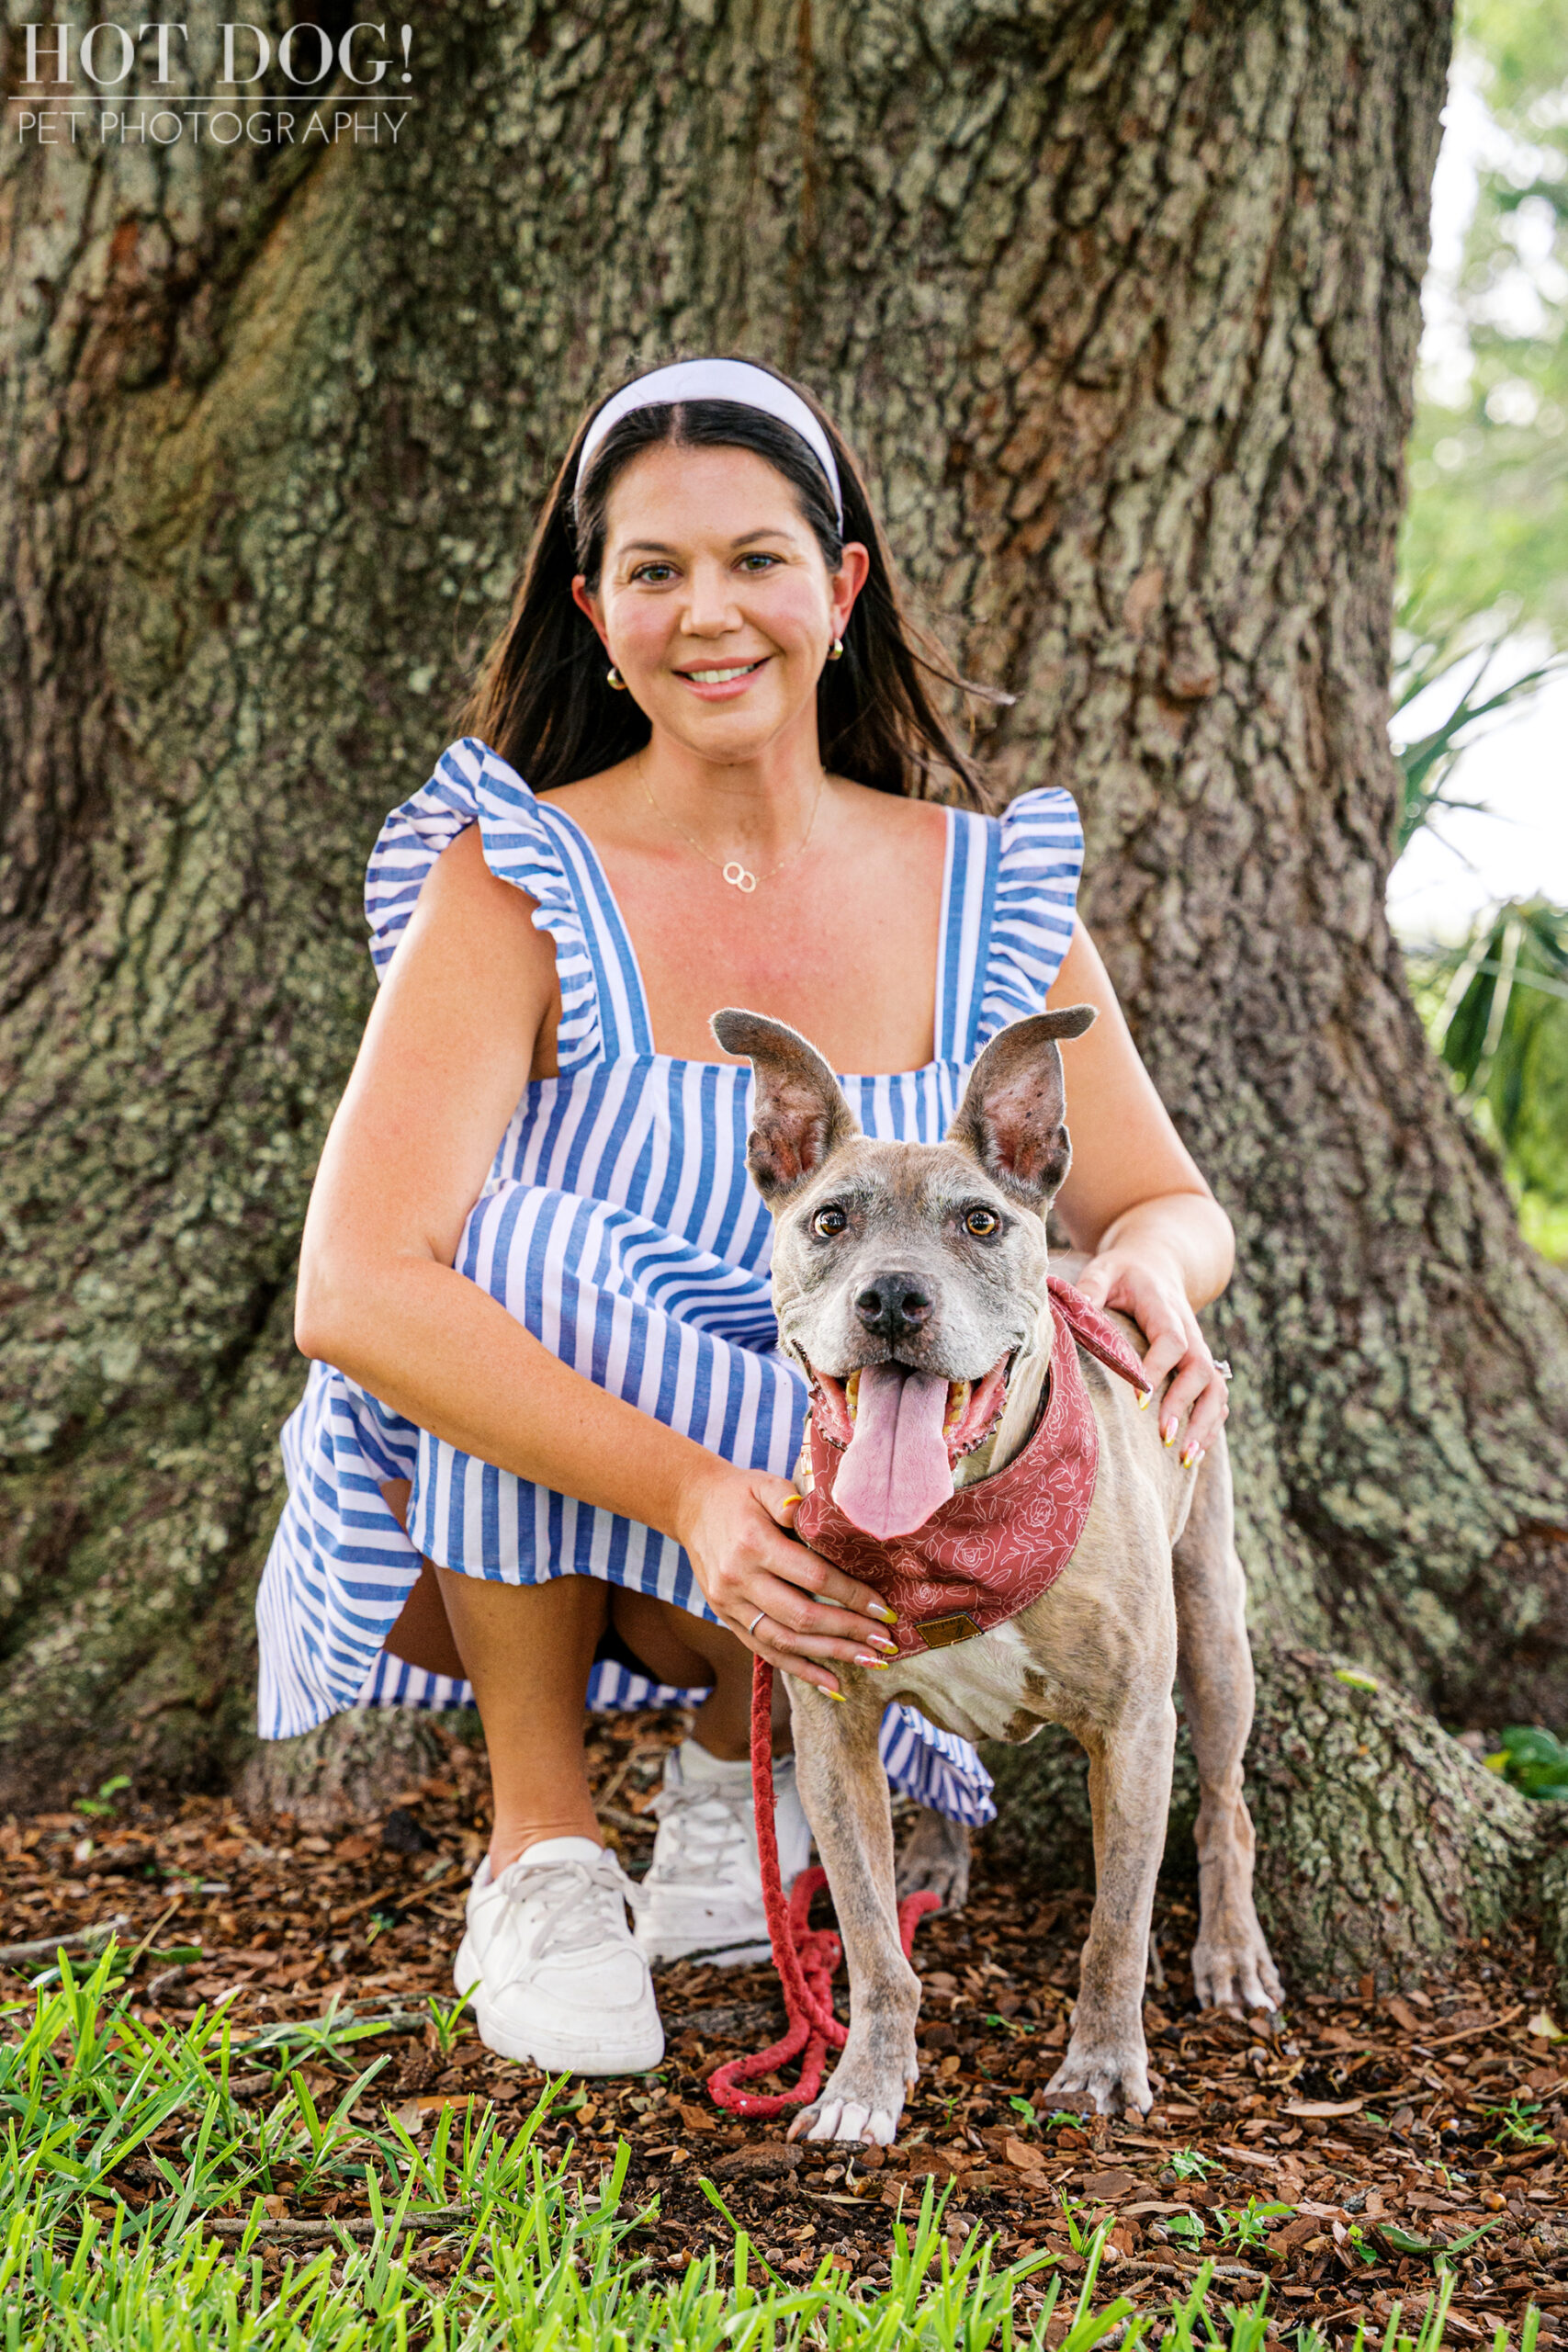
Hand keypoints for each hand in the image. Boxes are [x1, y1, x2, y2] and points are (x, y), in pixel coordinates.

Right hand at [672, 1460, 899, 1696]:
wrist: (692, 1506)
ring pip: (784, 1642)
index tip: (884, 1608)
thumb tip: (816, 1516)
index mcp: (753, 1543)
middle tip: (885, 1642)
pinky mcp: (726, 1618)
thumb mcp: (765, 1484)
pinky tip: (830, 1684)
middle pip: (802, 1616)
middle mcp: (739, 1579)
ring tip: (869, 1663)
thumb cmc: (740, 1494)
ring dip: (829, 1656)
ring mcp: (729, 1604)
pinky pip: (765, 1651)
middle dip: (848, 1632)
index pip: (812, 1577)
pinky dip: (799, 1671)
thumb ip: (790, 1500)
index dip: (851, 1596)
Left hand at [1074, 1245, 1228, 1463]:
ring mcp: (1199, 1351)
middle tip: (1164, 1436)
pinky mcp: (1201, 1366)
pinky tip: (1192, 1456)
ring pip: (1216, 1389)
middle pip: (1202, 1369)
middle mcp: (1190, 1332)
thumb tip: (1072, 1313)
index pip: (1171, 1340)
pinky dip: (1210, 1427)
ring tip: (1184, 1458)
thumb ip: (1089, 1288)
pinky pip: (1216, 1399)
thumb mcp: (1104, 1269)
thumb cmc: (1124, 1272)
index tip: (1140, 1399)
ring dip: (1204, 1424)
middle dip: (1186, 1405)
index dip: (1159, 1369)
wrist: (1158, 1265)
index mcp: (1165, 1307)